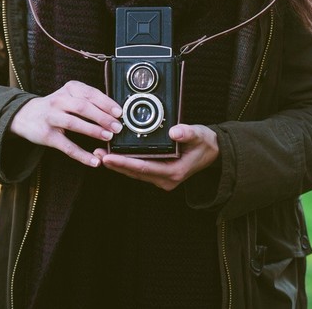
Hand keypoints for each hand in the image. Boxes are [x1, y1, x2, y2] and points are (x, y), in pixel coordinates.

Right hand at [10, 81, 122, 167]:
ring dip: (93, 130)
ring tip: (108, 137)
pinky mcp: (47, 136)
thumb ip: (90, 101)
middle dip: (102, 117)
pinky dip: (81, 155)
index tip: (119, 112)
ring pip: (74, 123)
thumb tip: (115, 113)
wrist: (26, 115)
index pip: (90, 93)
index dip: (106, 103)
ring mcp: (51, 117)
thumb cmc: (56, 106)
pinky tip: (94, 161)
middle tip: (117, 127)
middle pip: (83, 107)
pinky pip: (66, 146)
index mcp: (69, 89)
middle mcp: (59, 100)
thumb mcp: (71, 96)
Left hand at [95, 124, 219, 190]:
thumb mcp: (199, 135)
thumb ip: (187, 133)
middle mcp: (166, 179)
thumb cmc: (205, 143)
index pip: (143, 168)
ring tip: (99, 154)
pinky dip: (125, 163)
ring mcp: (161, 178)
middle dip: (114, 164)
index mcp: (174, 172)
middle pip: (134, 172)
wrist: (214, 152)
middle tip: (97, 154)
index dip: (124, 162)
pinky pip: (138, 170)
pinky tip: (113, 155)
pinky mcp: (158, 173)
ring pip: (134, 172)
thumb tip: (175, 131)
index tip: (108, 157)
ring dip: (117, 164)